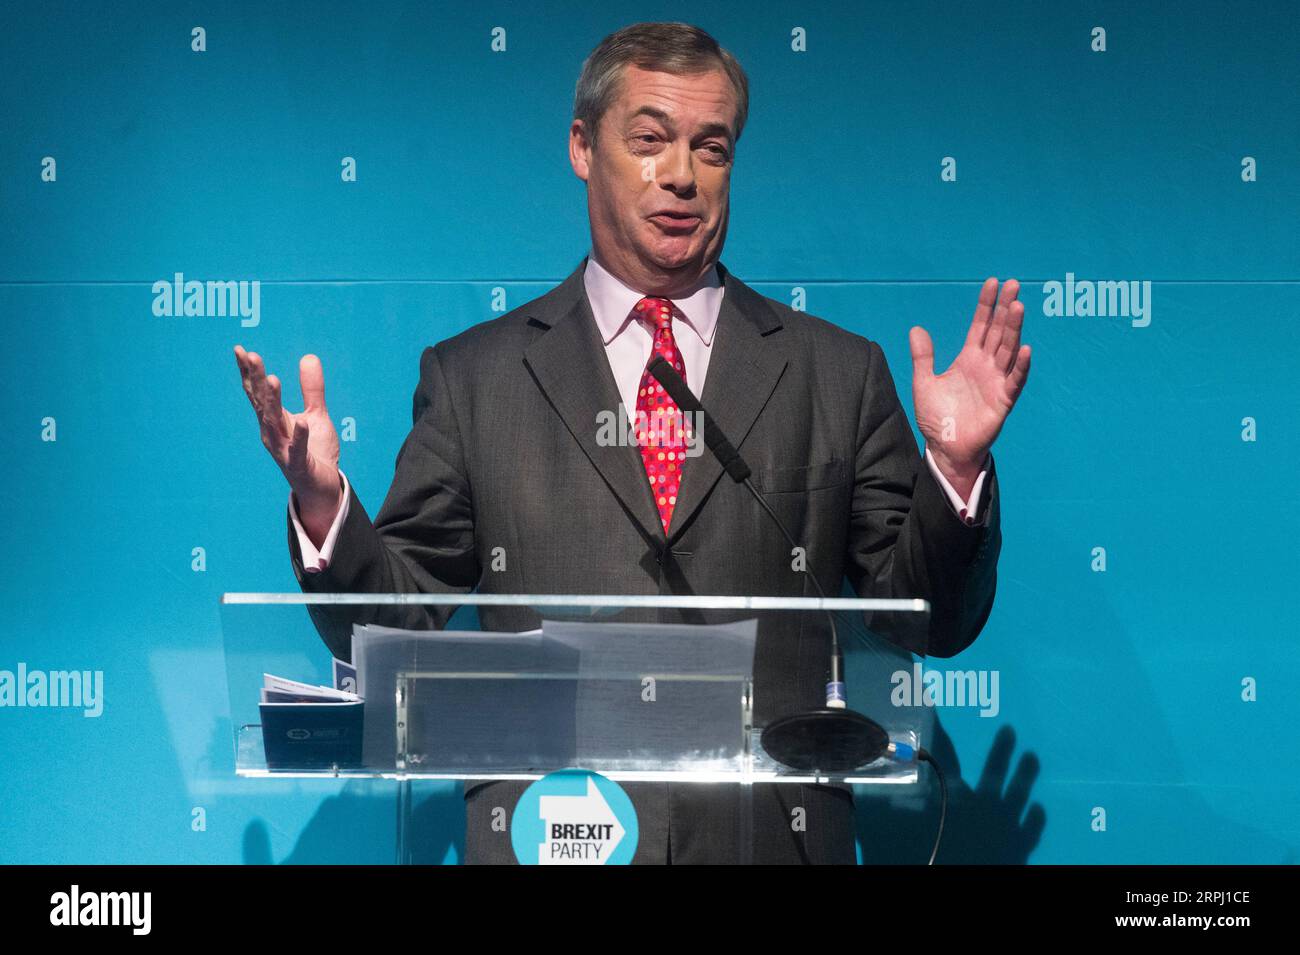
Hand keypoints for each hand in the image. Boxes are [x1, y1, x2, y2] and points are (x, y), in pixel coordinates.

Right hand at [234, 346, 341, 538]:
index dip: (249, 372)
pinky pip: (299, 449)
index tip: (240, 349)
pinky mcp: (300, 464)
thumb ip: (312, 389)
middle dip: (256, 380)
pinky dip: (299, 436)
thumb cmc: (315, 451)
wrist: (322, 487)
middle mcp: (273, 433)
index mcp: (274, 420)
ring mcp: (284, 449)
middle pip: (262, 403)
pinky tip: (302, 422)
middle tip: (250, 355)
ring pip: (275, 423)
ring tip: (271, 378)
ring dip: (272, 401)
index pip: (258, 393)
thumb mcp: (316, 415)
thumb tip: (309, 357)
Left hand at [909, 277, 1030, 491]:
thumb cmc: (937, 417)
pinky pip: (1014, 381)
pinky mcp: (1003, 401)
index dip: (986, 305)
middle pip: (998, 331)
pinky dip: (1021, 366)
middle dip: (1005, 309)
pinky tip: (1026, 349)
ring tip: (1018, 307)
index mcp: (969, 359)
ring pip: (1008, 350)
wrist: (945, 448)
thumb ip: (923, 357)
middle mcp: (986, 366)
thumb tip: (916, 329)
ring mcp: (996, 382)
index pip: (980, 326)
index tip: (993, 283)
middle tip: (1013, 284)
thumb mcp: (924, 383)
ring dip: (1014, 330)